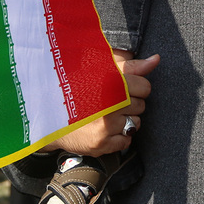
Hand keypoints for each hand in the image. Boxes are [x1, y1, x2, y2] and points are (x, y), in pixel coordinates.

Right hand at [44, 52, 158, 156]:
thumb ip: (130, 65)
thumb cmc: (76, 85)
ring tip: (107, 114)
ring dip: (126, 120)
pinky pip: (126, 141)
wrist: (48, 112)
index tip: (125, 88)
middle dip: (130, 103)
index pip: (145, 87)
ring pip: (135, 124)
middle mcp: (109, 104)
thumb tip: (156, 60)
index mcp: (110, 82)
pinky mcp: (100, 143)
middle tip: (111, 101)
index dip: (137, 87)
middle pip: (141, 106)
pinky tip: (105, 128)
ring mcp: (105, 126)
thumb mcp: (100, 67)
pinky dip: (119, 136)